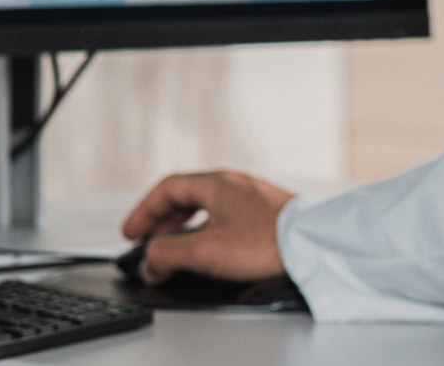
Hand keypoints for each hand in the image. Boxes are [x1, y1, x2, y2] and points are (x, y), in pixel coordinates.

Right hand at [119, 170, 295, 283]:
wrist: (312, 247)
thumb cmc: (266, 242)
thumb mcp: (205, 251)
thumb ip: (168, 255)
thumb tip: (149, 260)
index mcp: (217, 183)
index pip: (168, 188)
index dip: (144, 211)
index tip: (131, 233)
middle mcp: (235, 184)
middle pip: (187, 197)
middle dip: (163, 221)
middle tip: (148, 242)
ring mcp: (254, 198)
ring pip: (208, 208)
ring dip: (185, 229)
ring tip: (176, 250)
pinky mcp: (268, 216)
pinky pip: (227, 219)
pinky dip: (208, 233)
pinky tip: (212, 252)